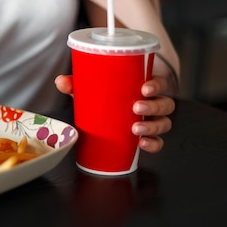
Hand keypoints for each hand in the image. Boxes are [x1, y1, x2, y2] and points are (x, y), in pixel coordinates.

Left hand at [54, 75, 174, 152]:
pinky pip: (158, 142)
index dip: (157, 85)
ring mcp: (153, 120)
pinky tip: (142, 144)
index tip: (145, 88)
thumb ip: (77, 84)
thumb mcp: (95, 87)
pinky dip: (153, 144)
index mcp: (145, 86)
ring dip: (153, 127)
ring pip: (164, 123)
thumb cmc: (109, 94)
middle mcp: (153, 103)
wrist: (111, 110)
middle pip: (165, 104)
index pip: (160, 83)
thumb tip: (60, 82)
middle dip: (153, 107)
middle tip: (136, 108)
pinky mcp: (148, 135)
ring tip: (136, 129)